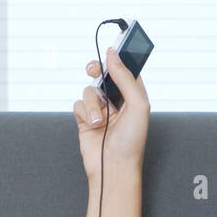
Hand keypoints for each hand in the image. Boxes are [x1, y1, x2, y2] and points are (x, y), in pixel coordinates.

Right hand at [73, 47, 150, 180]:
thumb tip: (112, 55)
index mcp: (134, 96)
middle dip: (97, 69)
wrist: (113, 167)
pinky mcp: (85, 118)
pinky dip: (84, 113)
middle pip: (103, 74)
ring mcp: (100, 109)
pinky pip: (78, 104)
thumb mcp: (137, 106)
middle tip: (93, 69)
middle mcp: (117, 100)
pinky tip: (92, 126)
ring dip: (93, 104)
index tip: (111, 48)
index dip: (118, 59)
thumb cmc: (131, 141)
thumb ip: (125, 78)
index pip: (126, 70)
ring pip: (89, 90)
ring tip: (100, 121)